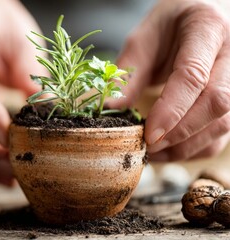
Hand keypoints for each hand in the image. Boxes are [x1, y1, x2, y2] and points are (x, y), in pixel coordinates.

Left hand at [112, 0, 229, 161]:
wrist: (200, 12)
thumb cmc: (171, 23)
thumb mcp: (144, 37)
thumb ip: (130, 73)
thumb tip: (111, 109)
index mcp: (207, 28)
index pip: (193, 75)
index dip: (172, 109)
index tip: (148, 134)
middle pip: (216, 102)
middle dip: (180, 132)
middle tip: (147, 146)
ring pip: (224, 123)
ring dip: (187, 145)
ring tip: (153, 152)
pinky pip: (223, 132)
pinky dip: (195, 147)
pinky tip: (169, 150)